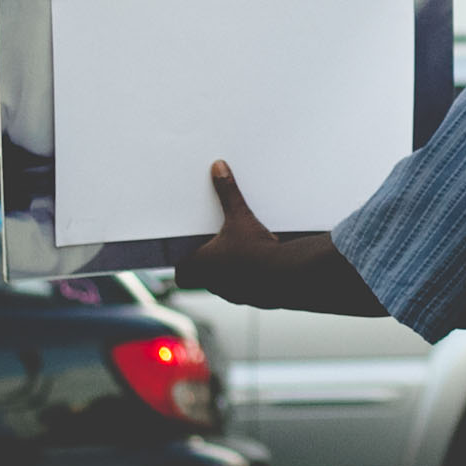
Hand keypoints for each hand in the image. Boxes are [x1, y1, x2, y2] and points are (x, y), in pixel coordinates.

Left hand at [173, 161, 279, 302]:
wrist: (284, 275)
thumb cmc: (254, 249)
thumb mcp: (240, 216)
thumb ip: (227, 193)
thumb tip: (218, 168)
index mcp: (201, 266)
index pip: (181, 273)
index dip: (184, 262)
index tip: (190, 252)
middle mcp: (213, 284)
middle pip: (202, 278)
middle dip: (208, 264)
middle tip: (217, 249)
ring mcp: (233, 294)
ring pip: (223, 285)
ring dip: (229, 273)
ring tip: (241, 255)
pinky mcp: (253, 298)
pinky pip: (245, 289)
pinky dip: (248, 280)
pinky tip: (260, 267)